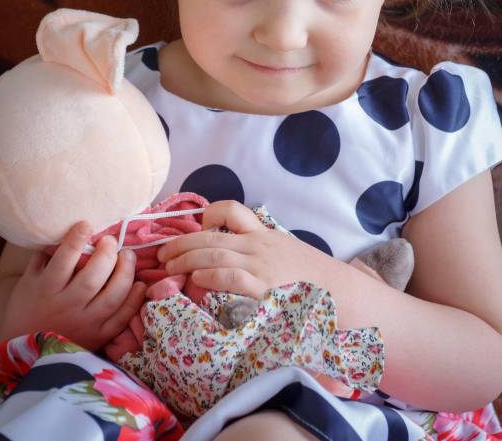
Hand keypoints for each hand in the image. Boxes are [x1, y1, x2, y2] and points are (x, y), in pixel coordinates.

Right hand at [1, 222, 145, 350]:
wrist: (26, 353)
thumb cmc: (27, 310)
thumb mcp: (28, 281)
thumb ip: (44, 256)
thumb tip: (61, 229)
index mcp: (46, 290)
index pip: (63, 261)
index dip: (76, 240)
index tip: (86, 224)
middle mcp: (66, 307)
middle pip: (92, 278)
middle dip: (106, 254)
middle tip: (110, 240)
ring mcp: (85, 324)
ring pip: (112, 297)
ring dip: (125, 273)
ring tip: (127, 255)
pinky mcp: (99, 337)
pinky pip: (121, 318)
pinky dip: (134, 300)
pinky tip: (140, 283)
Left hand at [157, 200, 334, 297]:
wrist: (345, 297)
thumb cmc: (316, 281)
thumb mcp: (289, 255)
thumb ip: (265, 251)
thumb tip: (235, 254)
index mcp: (265, 235)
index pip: (232, 210)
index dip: (208, 216)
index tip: (195, 227)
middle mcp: (261, 246)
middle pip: (211, 235)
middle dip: (182, 242)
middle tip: (162, 254)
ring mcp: (262, 267)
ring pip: (214, 255)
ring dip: (186, 260)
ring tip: (168, 268)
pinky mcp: (264, 290)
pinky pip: (229, 277)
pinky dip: (207, 276)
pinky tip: (194, 281)